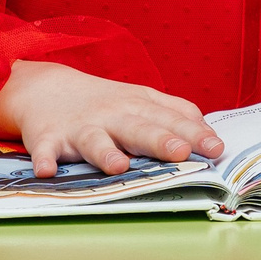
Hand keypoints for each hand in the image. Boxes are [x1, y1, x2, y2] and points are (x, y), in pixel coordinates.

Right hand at [0, 61, 224, 176]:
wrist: (46, 88)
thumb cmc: (104, 101)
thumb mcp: (142, 99)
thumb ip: (176, 113)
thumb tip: (210, 134)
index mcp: (138, 107)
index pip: (170, 119)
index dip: (194, 134)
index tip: (216, 148)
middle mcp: (112, 116)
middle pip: (138, 128)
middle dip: (159, 140)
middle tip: (180, 151)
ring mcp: (80, 128)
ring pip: (95, 141)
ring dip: (105, 153)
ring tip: (118, 166)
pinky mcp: (48, 138)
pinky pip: (45, 150)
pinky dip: (44, 159)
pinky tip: (47, 171)